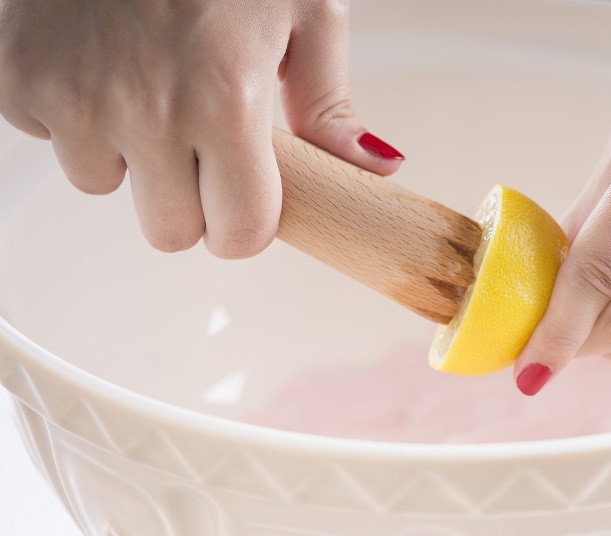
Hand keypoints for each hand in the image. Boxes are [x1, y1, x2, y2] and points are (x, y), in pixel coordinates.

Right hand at [0, 0, 403, 256]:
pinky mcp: (18, 78)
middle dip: (190, 200)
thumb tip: (373, 172)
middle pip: (170, 232)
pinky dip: (72, 111)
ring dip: (127, 152)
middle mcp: (148, 111)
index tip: (245, 200)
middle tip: (197, 141)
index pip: (240, 235)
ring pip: (106, 184)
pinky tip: (99, 57)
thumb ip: (330, 106)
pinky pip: (49, 137)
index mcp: (228, 100)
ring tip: (145, 79)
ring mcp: (74, 98)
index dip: (246, 223)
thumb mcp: (304, 11)